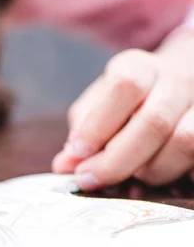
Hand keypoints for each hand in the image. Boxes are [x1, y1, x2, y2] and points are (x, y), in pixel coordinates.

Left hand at [52, 33, 193, 190]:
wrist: (178, 83)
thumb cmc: (127, 102)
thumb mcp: (97, 105)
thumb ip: (81, 132)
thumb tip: (65, 165)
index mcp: (140, 67)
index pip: (126, 86)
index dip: (99, 124)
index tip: (77, 152)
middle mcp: (178, 79)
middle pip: (155, 122)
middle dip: (117, 161)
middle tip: (90, 179)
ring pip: (186, 142)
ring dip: (153, 171)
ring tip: (136, 175)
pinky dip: (180, 175)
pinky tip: (165, 175)